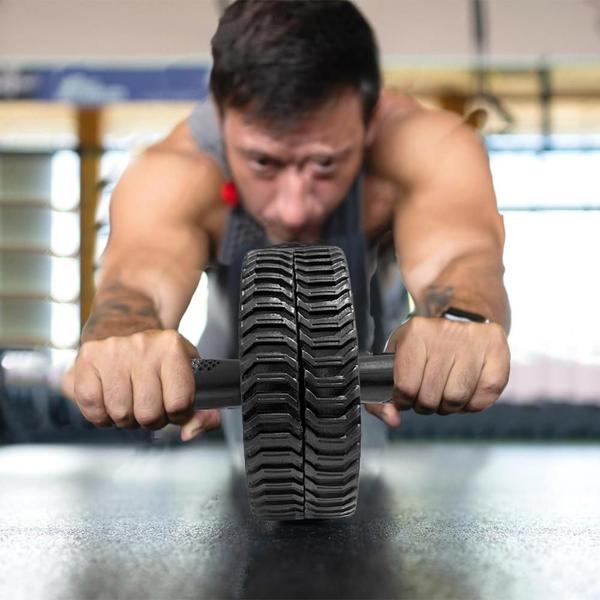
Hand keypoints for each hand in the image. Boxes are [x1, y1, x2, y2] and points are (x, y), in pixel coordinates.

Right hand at [71, 329, 220, 440]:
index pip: (180, 402)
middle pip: (148, 413)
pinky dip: (101, 415)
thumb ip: (202, 408)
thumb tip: (192, 431)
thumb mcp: (188, 371)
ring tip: (131, 402)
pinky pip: (93, 407)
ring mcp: (112, 352)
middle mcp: (142, 346)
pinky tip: (110, 402)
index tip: (174, 407)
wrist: (124, 324)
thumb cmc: (158, 355)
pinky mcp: (87, 359)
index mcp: (172, 347)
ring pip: (120, 414)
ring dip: (126, 418)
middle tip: (150, 406)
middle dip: (151, 419)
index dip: (178, 414)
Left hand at [366, 316, 509, 425]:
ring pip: (457, 399)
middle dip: (426, 405)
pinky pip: (484, 398)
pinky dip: (472, 405)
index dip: (404, 400)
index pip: (406, 386)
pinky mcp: (498, 352)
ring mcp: (474, 343)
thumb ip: (384, 395)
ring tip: (446, 393)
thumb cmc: (424, 344)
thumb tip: (392, 420)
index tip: (406, 396)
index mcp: (416, 333)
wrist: (461, 315)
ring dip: (449, 406)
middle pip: (431, 397)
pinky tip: (466, 392)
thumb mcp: (397, 358)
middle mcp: (445, 334)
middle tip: (428, 395)